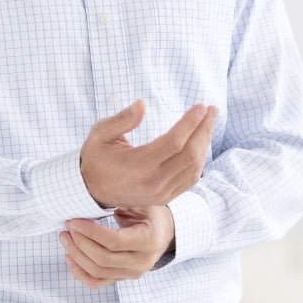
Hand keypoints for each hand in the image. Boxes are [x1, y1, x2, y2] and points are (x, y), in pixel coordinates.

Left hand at [60, 206, 175, 289]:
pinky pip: (97, 282)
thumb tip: (92, 193)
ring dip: (77, 255)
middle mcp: (143, 261)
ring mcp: (133, 273)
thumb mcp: (141, 201)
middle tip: (67, 227)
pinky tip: (69, 258)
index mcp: (149, 239)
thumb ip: (121, 199)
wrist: (164, 232)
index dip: (90, 232)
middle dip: (80, 242)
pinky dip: (80, 273)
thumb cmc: (150, 213)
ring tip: (65, 238)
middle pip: (103, 258)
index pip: (114, 241)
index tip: (73, 221)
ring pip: (98, 272)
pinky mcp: (123, 278)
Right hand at [79, 100, 216, 208]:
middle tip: (212, 110)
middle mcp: (153, 182)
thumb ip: (122, 119)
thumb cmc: (96, 157)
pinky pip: (190, 179)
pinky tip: (201, 143)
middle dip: (204, 129)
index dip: (191, 123)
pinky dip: (199, 160)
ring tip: (208, 123)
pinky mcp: (165, 198)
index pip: (174, 142)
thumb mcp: (100, 134)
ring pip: (194, 168)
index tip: (201, 106)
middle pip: (190, 154)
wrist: (90, 191)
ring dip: (204, 143)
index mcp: (138, 165)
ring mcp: (161, 193)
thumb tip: (142, 104)